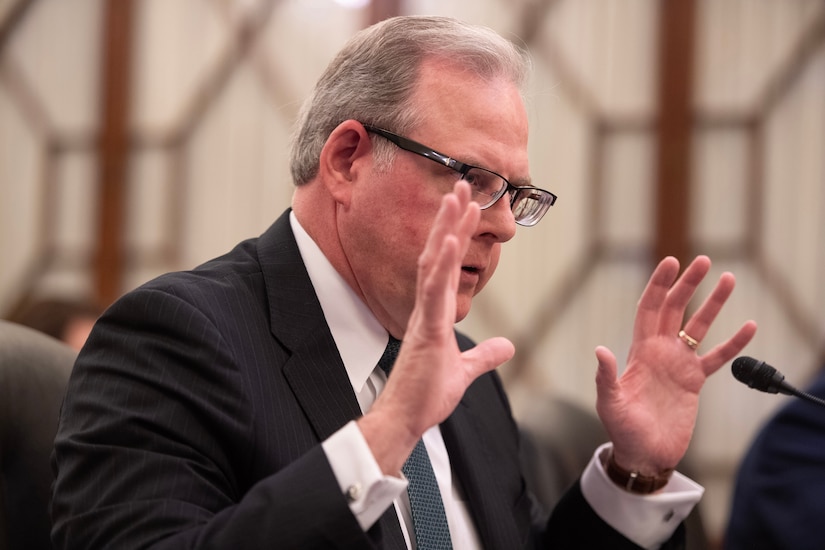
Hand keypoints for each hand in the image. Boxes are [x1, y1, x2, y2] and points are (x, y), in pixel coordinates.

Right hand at [359, 180, 514, 472]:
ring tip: (455, 197)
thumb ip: (485, 356)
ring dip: (445, 229)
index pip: (446, 265)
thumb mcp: (465, 371)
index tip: (468, 208)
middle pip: (437, 254)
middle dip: (451, 219)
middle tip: (462, 184)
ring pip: (433, 263)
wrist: (407, 418)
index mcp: (435, 313)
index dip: (457, 235)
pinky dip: (439, 264)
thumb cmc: (426, 394)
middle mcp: (427, 308)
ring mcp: (424, 316)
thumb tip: (508, 346)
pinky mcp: (425, 330)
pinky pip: (432, 291)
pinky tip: (446, 239)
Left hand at [594, 255, 756, 474]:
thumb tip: (601, 350)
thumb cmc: (621, 429)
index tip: (670, 263)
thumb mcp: (610, 402)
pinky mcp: (695, 382)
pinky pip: (718, 358)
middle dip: (687, 285)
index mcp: (639, 351)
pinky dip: (733, 343)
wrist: (644, 454)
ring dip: (713, 304)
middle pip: (675, 309)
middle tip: (702, 260)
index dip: (659, 286)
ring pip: (699, 327)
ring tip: (729, 279)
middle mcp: (660, 352)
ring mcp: (679, 364)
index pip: (649, 309)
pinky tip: (748, 326)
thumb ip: (607, 376)